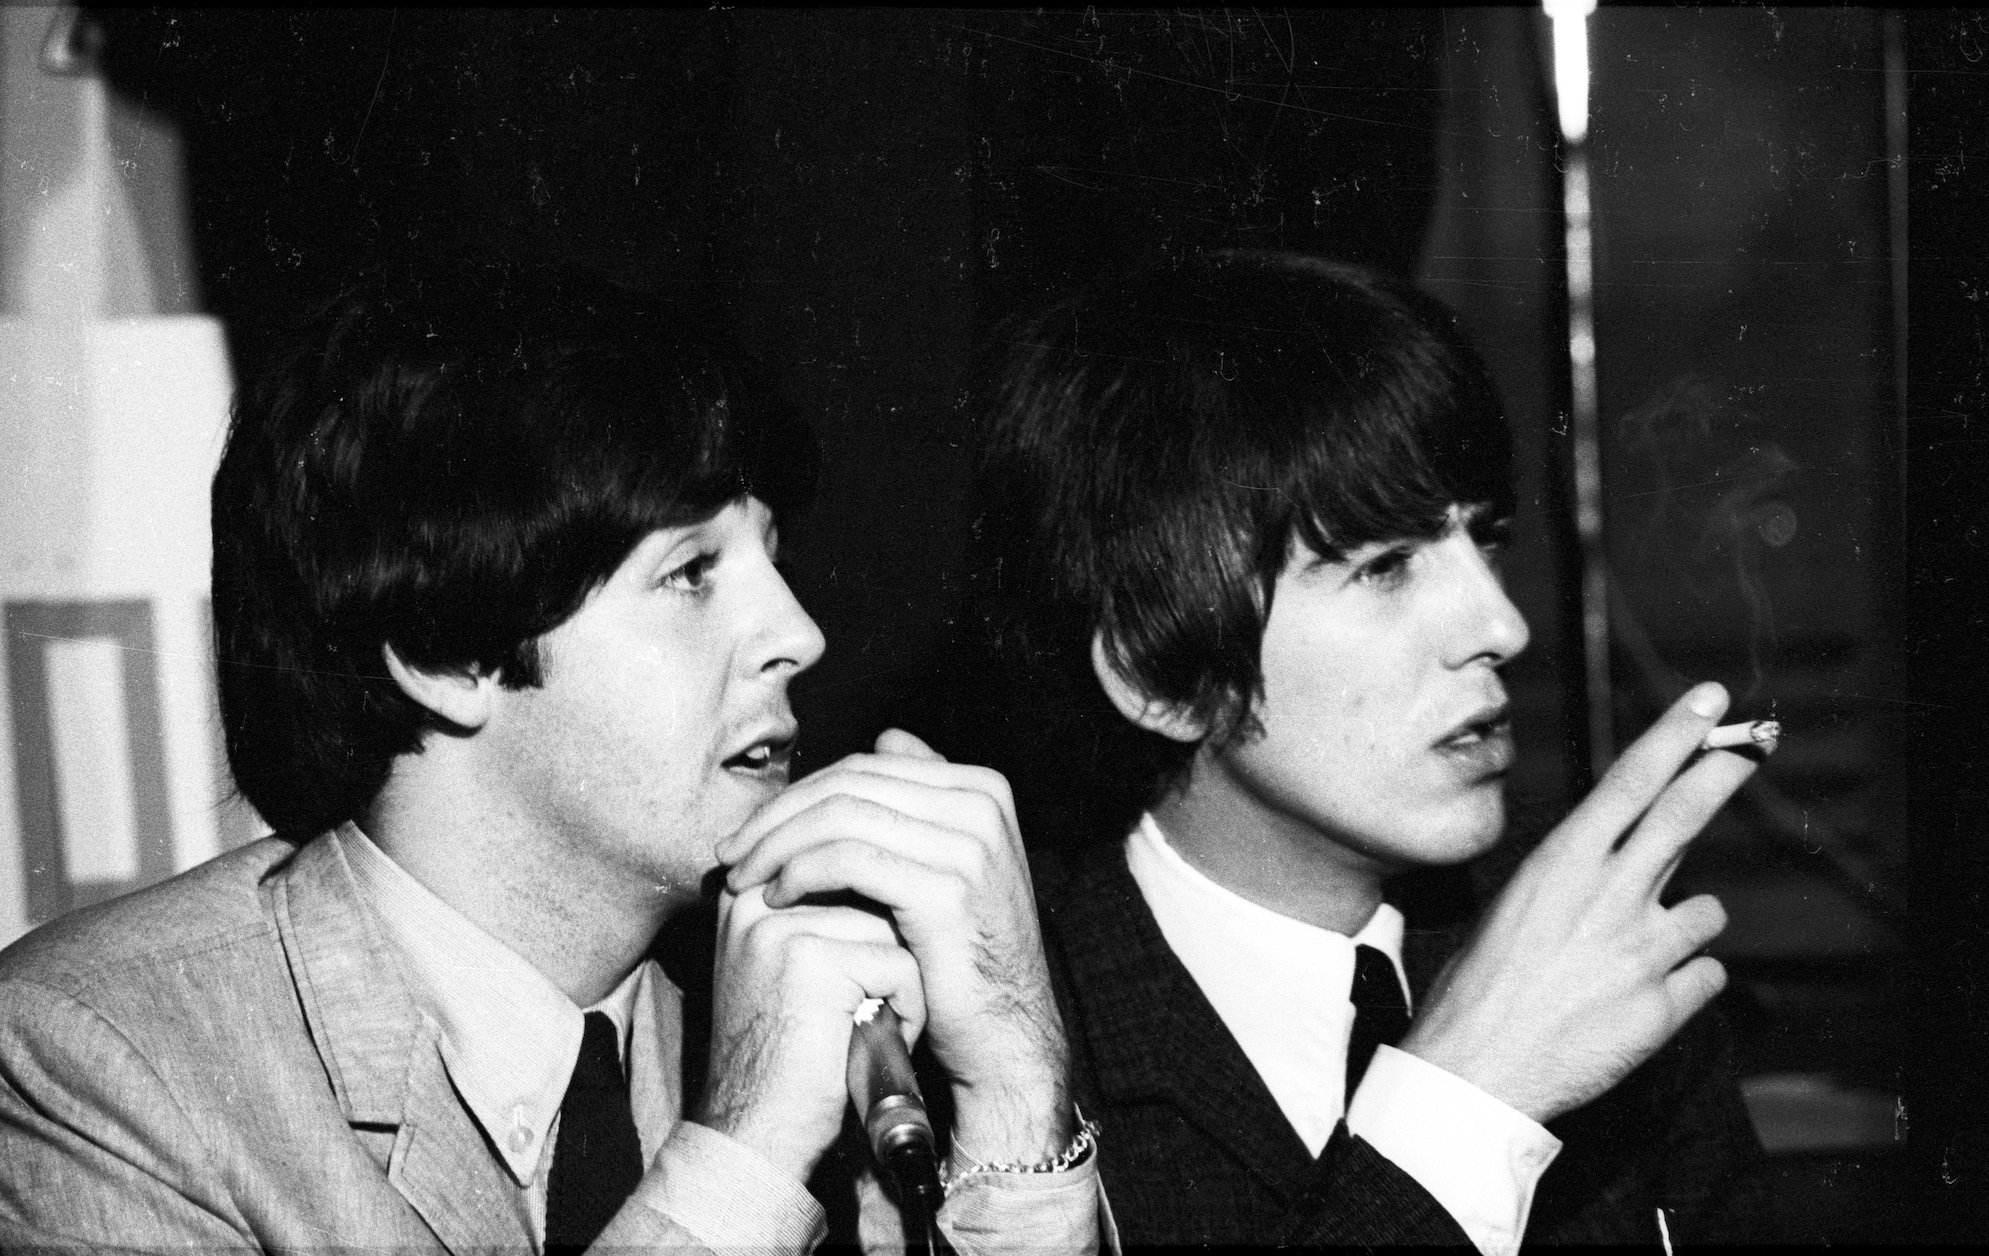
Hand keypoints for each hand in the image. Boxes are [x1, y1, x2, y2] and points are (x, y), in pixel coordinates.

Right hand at [696, 883, 925, 1181]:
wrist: (756, 1128)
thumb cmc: (787, 1053)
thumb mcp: (789, 965)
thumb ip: (823, 910)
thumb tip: (894, 871)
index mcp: (747, 891)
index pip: (844, 863)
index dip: (871, 922)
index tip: (851, 980)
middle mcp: (755, 897)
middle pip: (871, 892)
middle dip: (886, 952)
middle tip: (860, 1008)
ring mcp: (779, 925)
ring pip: (892, 927)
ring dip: (900, 983)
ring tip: (863, 1026)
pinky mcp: (810, 958)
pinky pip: (899, 965)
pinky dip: (905, 1009)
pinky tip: (870, 1042)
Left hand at [716, 729, 1072, 1165]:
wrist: (1005, 1032)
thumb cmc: (959, 956)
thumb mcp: (949, 864)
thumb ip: (921, 802)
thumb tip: (888, 737)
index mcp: (980, 788)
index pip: (864, 767)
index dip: (798, 794)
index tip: (751, 830)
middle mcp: (981, 804)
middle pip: (849, 785)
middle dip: (778, 816)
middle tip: (732, 851)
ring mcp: (970, 845)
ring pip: (841, 817)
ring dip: (777, 844)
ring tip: (743, 876)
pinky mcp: (947, 889)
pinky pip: (849, 860)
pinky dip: (800, 873)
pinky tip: (775, 897)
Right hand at [1399, 681, 1766, 1123]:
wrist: (1476, 1068)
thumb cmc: (1481, 986)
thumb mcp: (1513, 908)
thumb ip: (1573, 881)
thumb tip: (1615, 862)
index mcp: (1561, 865)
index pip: (1630, 781)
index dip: (1677, 736)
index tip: (1710, 702)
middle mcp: (1609, 896)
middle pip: (1683, 817)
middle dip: (1722, 773)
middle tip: (1755, 745)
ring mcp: (1642, 951)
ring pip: (1706, 913)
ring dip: (1683, 928)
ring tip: (1634, 959)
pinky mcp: (1664, 1006)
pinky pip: (1706, 976)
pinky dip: (1683, 985)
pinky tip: (1640, 1002)